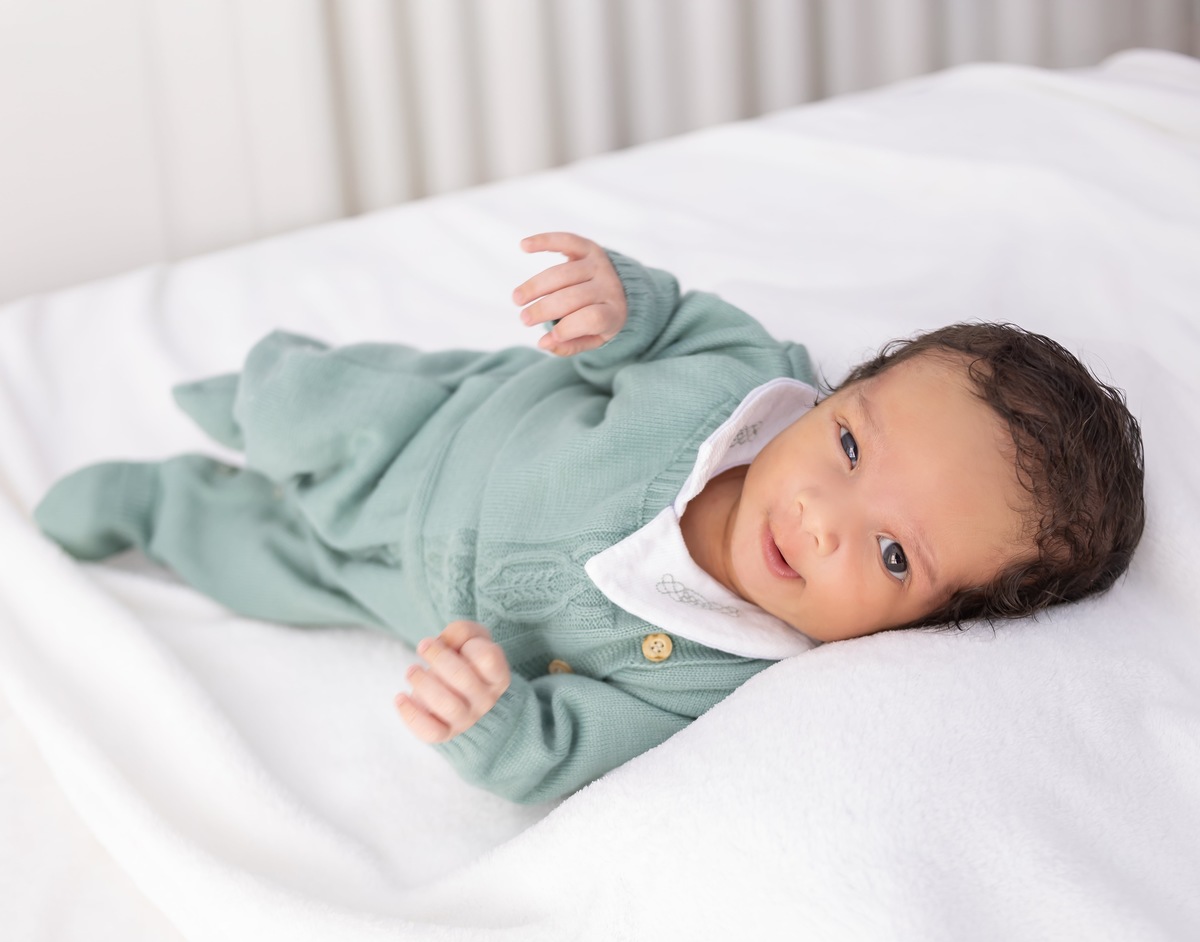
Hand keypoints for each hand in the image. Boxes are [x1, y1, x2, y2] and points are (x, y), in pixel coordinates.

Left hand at [395, 621, 510, 742]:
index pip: (487, 659)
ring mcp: (467, 720)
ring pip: (448, 706)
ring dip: (424, 683)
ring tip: (411, 671)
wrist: (456, 686)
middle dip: (438, 658)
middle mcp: (486, 701)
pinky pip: (430, 732)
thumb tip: (442, 644)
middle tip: (423, 646)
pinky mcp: (445, 733)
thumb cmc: (465, 657)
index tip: (451, 641)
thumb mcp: (471, 636)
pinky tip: (400, 697)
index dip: (467, 644)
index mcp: (498, 676)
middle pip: (463, 680)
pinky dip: (412, 715)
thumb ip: (462, 632)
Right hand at [512, 232, 627, 355]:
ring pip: (562, 274)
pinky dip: (544, 241)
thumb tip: (543, 343)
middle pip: (572, 297)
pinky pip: (566, 241)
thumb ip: (571, 345)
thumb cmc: (602, 318)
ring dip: (535, 286)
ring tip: (517, 299)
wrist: (627, 287)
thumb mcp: (595, 338)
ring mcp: (599, 265)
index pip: (591, 318)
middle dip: (544, 309)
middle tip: (524, 319)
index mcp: (615, 312)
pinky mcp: (589, 248)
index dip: (569, 328)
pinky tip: (524, 246)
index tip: (549, 337)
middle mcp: (609, 286)